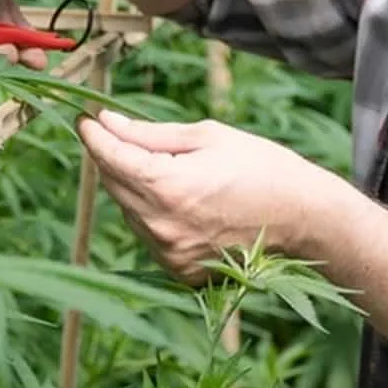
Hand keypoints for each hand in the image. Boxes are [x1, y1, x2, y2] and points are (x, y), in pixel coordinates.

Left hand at [75, 109, 355, 285]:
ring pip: (128, 211)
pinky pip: (149, 234)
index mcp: (167, 187)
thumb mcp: (207, 136)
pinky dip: (152, 214)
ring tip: (164, 167)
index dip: (93, 135)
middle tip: (121, 134)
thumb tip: (107, 123)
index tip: (84, 118)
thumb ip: (149, 134)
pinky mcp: (180, 270)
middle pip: (113, 184)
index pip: (110, 157)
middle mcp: (161, 226)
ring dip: (133, 187)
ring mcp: (170, 253)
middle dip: (113, 157)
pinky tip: (179, 198)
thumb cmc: (261, 166)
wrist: (304, 218)